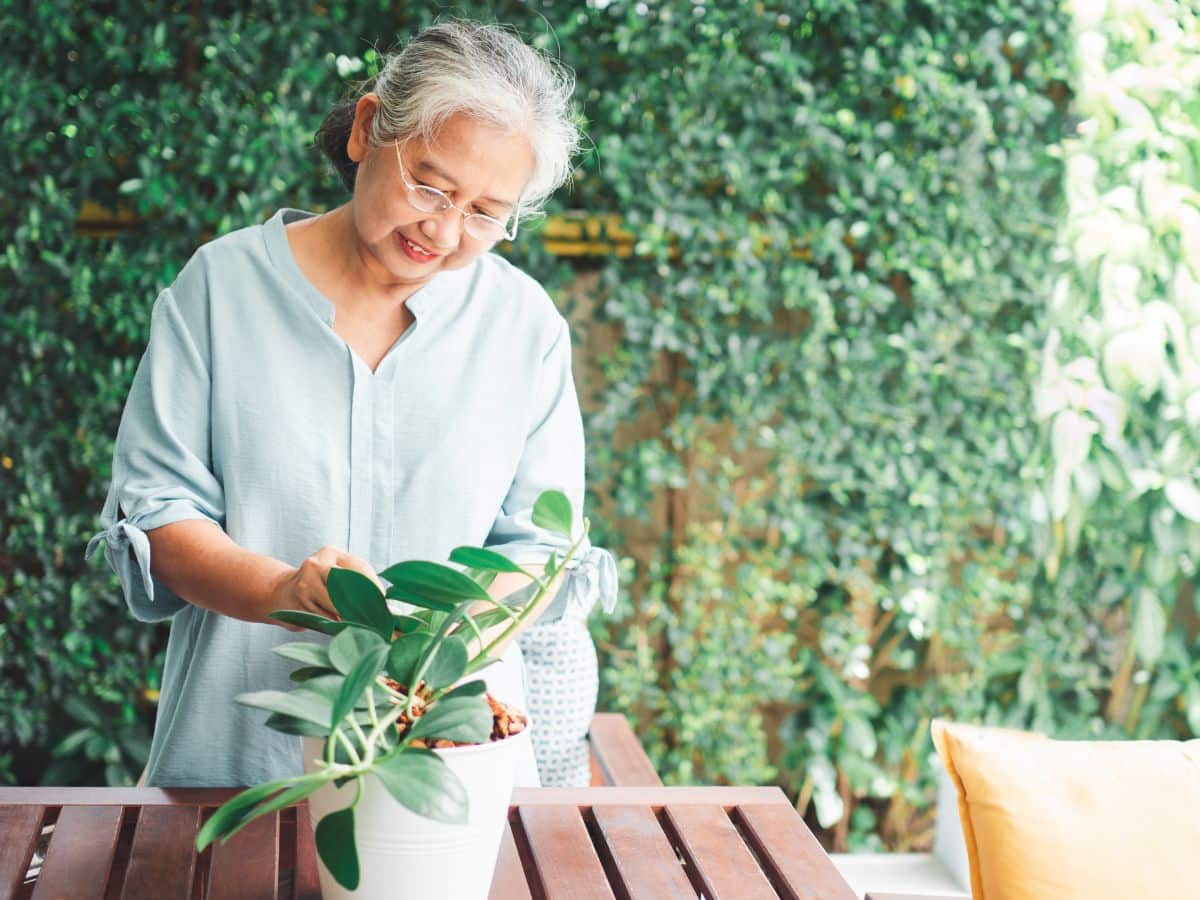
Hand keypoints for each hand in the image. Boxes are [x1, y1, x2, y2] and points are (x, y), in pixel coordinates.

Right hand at [268, 546, 382, 629]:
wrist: (279, 594)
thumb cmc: (318, 587)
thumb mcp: (336, 578)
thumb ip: (362, 589)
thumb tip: (396, 612)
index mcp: (331, 553)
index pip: (360, 571)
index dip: (376, 592)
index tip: (389, 610)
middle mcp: (317, 564)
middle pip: (350, 587)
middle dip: (366, 607)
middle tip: (383, 625)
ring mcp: (305, 583)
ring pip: (338, 605)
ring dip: (353, 619)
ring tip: (367, 630)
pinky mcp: (298, 602)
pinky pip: (325, 617)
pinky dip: (337, 625)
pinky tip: (345, 630)